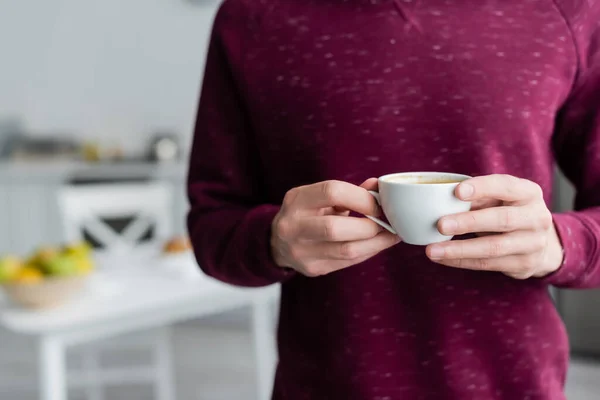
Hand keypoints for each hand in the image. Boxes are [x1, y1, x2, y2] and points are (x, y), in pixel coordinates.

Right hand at [271, 179, 399, 276]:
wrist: (278, 243)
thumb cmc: (306, 214)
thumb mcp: (319, 197)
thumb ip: (349, 192)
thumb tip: (379, 187)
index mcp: (296, 200)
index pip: (331, 192)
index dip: (361, 198)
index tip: (379, 203)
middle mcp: (293, 226)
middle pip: (335, 227)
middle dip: (369, 225)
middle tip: (388, 222)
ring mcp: (300, 251)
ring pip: (346, 250)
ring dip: (376, 242)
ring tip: (391, 235)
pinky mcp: (312, 268)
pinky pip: (347, 262)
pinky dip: (367, 252)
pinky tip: (377, 244)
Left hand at [425, 174, 563, 279]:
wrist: (540, 241)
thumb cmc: (509, 211)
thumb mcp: (499, 198)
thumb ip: (477, 197)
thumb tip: (441, 199)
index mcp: (529, 193)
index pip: (505, 186)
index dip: (481, 188)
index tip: (456, 191)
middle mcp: (536, 217)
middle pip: (502, 220)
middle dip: (468, 222)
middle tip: (440, 225)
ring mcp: (533, 244)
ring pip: (493, 247)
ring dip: (459, 250)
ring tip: (432, 250)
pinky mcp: (524, 265)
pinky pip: (487, 264)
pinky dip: (461, 261)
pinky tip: (442, 258)